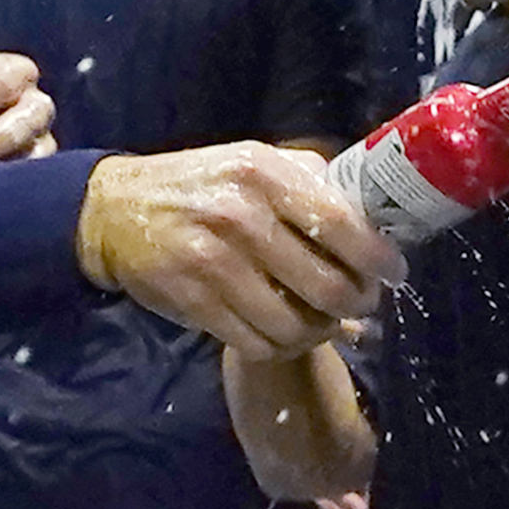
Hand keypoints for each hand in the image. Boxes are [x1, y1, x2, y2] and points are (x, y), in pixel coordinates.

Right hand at [77, 145, 400, 356]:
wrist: (113, 209)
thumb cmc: (200, 185)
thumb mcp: (252, 162)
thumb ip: (309, 181)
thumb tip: (372, 219)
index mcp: (264, 174)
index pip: (343, 224)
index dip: (378, 259)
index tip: (395, 273)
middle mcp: (241, 216)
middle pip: (327, 286)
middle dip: (357, 304)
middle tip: (361, 304)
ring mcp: (214, 263)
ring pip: (295, 324)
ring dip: (319, 332)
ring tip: (323, 322)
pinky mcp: (193, 301)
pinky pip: (257, 343)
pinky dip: (281, 346)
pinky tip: (286, 333)